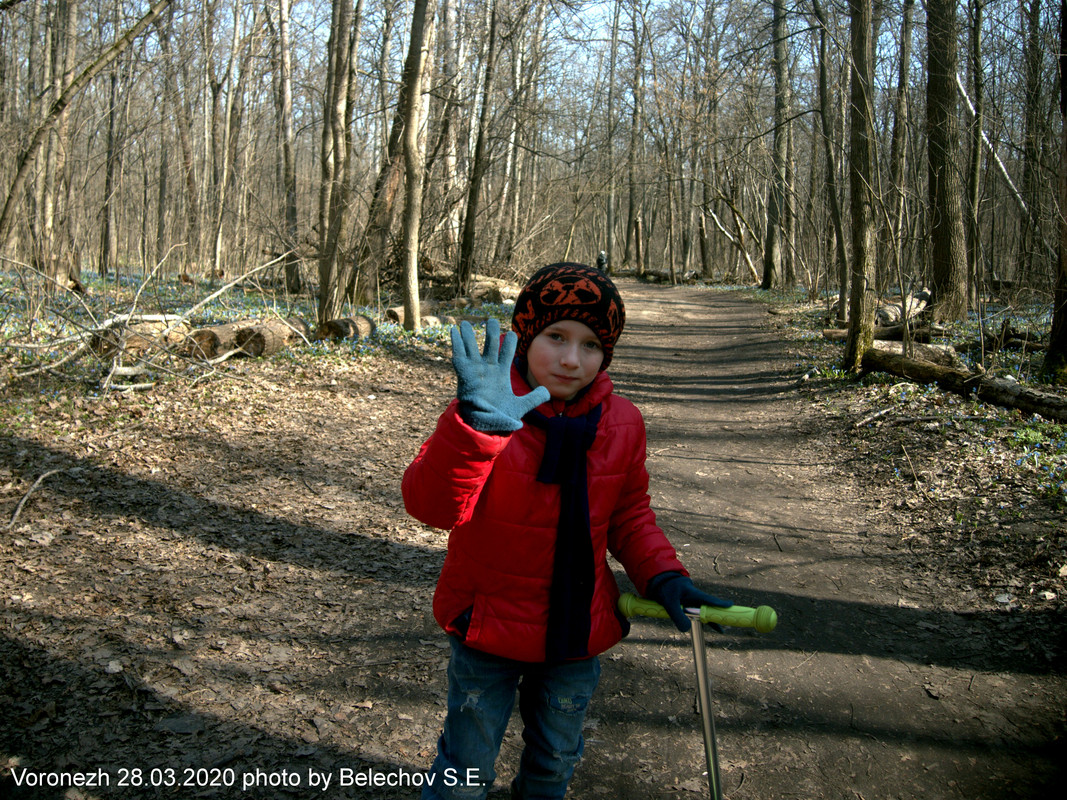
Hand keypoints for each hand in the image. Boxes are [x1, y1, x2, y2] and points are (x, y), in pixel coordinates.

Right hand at [451, 318, 549, 432]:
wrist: (485, 427)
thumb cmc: (502, 417)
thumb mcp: (521, 407)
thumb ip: (534, 398)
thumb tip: (547, 391)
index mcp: (502, 373)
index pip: (506, 353)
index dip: (509, 343)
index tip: (513, 333)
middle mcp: (488, 369)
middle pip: (490, 346)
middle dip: (490, 333)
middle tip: (491, 320)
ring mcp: (476, 371)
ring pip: (472, 348)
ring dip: (468, 335)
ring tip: (466, 322)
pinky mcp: (465, 375)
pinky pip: (459, 356)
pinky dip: (456, 343)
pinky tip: (454, 331)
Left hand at [645, 572, 731, 632]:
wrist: (659, 581)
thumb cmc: (666, 588)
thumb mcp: (670, 603)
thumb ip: (677, 616)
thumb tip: (687, 629)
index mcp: (694, 594)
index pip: (709, 600)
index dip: (720, 603)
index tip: (730, 605)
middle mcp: (695, 599)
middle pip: (708, 610)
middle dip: (716, 618)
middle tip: (725, 627)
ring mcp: (691, 602)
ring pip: (702, 613)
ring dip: (709, 621)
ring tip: (719, 629)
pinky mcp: (686, 606)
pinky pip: (694, 615)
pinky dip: (698, 621)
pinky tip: (702, 626)